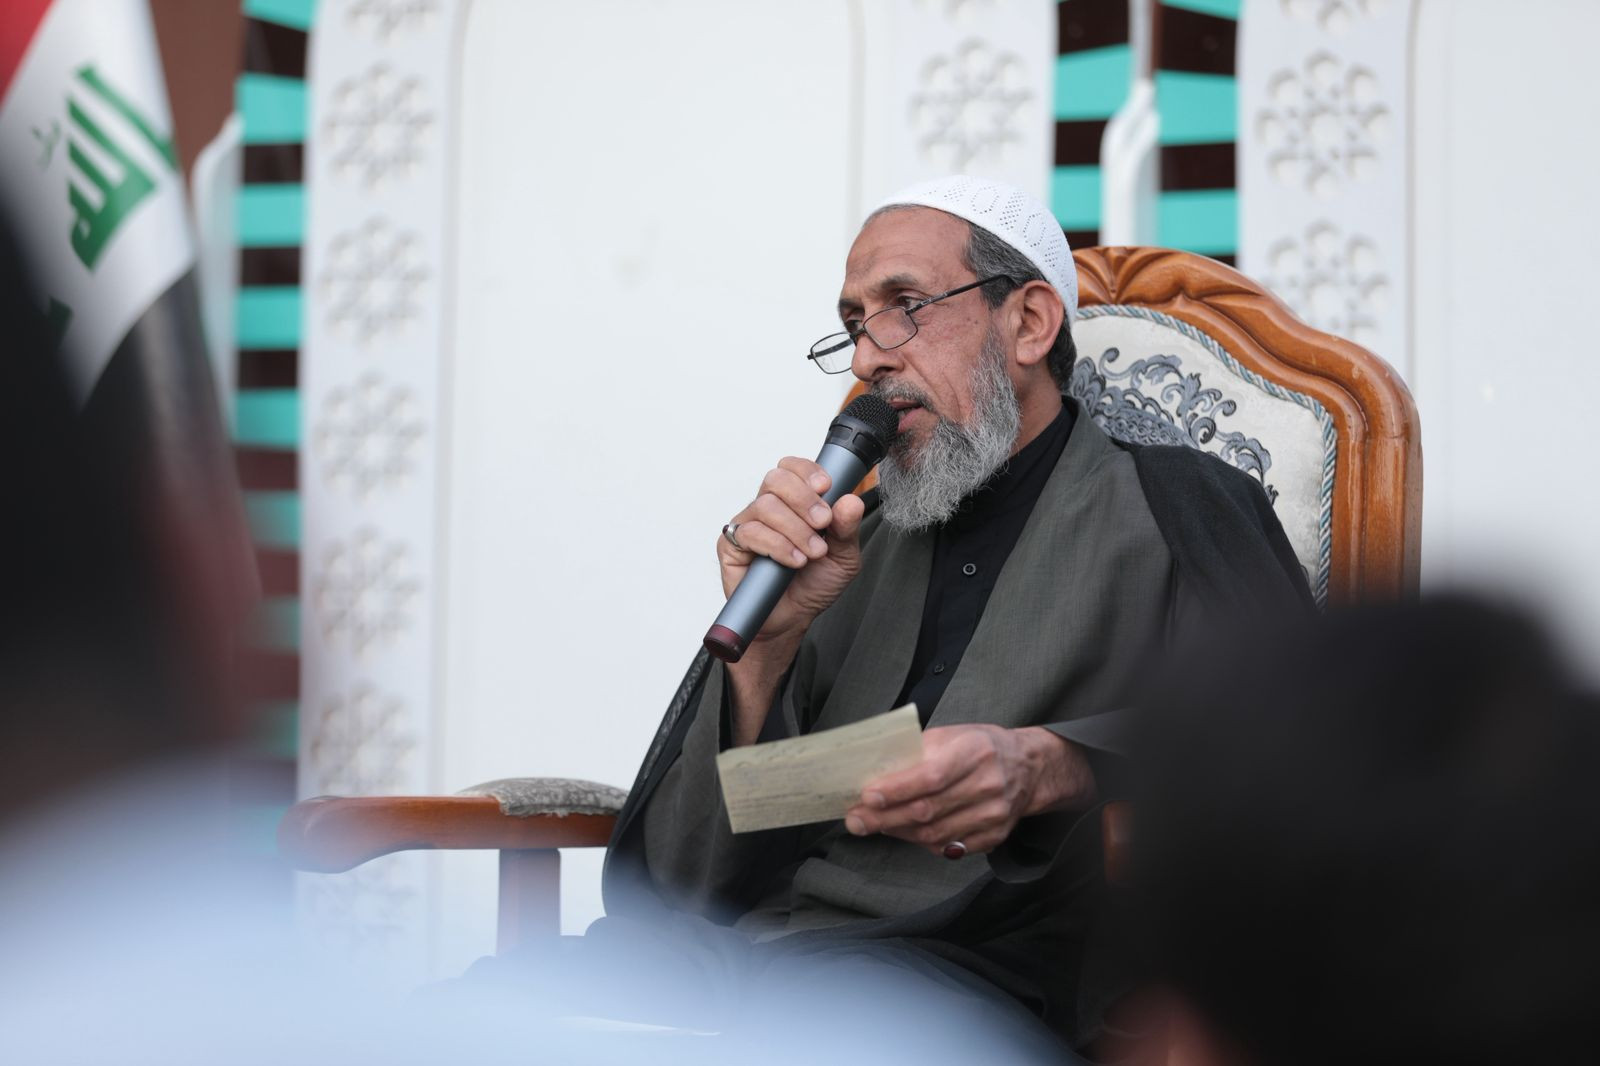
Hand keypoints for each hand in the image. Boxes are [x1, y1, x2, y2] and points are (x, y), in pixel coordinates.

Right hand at [717, 457, 865, 646]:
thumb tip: (851, 501)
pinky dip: (777, 546)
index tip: (826, 487)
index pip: (791, 468)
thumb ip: (847, 529)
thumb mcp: (843, 557)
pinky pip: (750, 533)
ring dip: (795, 530)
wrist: (793, 619)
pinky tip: (793, 562)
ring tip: (812, 553)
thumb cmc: (814, 584)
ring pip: (766, 506)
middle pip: (776, 479)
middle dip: (804, 499)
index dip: (806, 471)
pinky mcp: (731, 546)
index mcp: (793, 502)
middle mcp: (768, 508)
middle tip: (822, 523)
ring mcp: (747, 525)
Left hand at [843, 725, 1096, 857]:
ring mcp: (994, 815)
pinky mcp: (995, 836)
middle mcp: (988, 785)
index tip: (867, 796)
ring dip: (898, 832)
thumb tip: (876, 773)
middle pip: (928, 810)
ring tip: (873, 825)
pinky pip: (949, 846)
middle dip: (885, 817)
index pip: (931, 776)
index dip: (897, 789)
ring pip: (935, 833)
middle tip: (856, 820)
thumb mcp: (952, 735)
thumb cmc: (979, 746)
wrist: (1028, 767)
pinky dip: (922, 842)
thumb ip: (918, 752)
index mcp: (975, 752)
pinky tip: (904, 832)